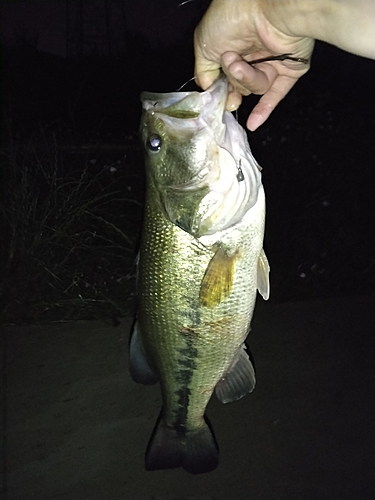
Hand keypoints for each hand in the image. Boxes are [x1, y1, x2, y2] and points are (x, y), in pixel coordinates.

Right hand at [194, 0, 313, 129]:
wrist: (270, 7)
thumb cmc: (233, 16)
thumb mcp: (204, 44)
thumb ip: (204, 71)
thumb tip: (208, 90)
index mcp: (232, 44)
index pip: (224, 75)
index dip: (218, 87)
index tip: (214, 95)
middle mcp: (252, 53)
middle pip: (238, 84)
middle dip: (232, 80)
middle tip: (230, 67)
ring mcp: (271, 62)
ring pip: (254, 87)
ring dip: (245, 80)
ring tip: (241, 64)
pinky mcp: (290, 69)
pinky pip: (276, 95)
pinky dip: (264, 110)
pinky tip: (253, 123)